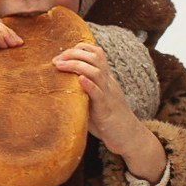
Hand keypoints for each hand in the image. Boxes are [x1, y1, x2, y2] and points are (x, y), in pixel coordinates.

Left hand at [53, 41, 165, 182]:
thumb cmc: (108, 120)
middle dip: (73, 53)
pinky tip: (79, 79)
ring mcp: (108, 94)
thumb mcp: (95, 100)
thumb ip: (83, 91)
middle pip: (95, 57)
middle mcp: (108, 83)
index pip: (96, 53)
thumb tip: (59, 86)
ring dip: (76, 65)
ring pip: (96, 72)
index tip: (61, 55)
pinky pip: (99, 93)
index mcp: (106, 79)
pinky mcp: (106, 109)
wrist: (129, 137)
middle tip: (56, 59)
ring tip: (60, 65)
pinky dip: (89, 85)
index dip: (79, 48)